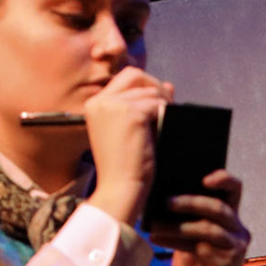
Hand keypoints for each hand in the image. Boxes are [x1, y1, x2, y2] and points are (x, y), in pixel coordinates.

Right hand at [85, 67, 172, 228]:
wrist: (120, 189)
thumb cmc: (126, 167)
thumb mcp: (132, 132)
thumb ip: (145, 105)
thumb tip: (169, 84)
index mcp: (95, 105)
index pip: (125, 78)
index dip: (147, 85)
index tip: (161, 102)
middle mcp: (100, 101)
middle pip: (136, 75)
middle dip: (156, 86)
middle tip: (170, 106)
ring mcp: (113, 105)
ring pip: (150, 90)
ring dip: (164, 104)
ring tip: (167, 124)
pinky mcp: (130, 114)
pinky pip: (158, 104)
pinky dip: (166, 115)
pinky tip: (165, 130)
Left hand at [160, 169, 249, 265]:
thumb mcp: (190, 237)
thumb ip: (185, 218)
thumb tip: (159, 195)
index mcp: (230, 218)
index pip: (234, 189)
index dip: (223, 178)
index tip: (203, 177)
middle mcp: (238, 230)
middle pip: (219, 207)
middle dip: (191, 202)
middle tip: (166, 201)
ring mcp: (235, 248)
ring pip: (208, 227)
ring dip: (178, 224)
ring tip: (154, 224)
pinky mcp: (227, 264)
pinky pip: (201, 247)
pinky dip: (176, 241)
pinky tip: (156, 239)